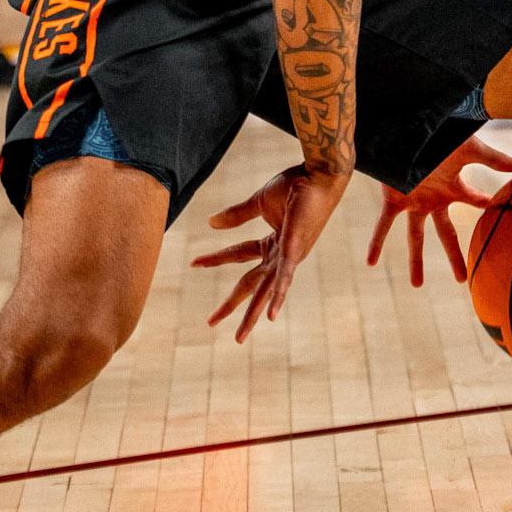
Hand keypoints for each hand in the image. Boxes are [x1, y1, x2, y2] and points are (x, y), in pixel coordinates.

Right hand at [193, 163, 350, 340]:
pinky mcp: (295, 251)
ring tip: (239, 337)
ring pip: (265, 290)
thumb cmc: (296, 185)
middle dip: (231, 304)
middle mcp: (281, 255)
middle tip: (211, 323)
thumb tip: (211, 222)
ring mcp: (289, 256)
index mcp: (273, 243)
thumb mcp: (259, 202)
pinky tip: (269, 316)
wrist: (318, 173)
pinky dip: (276, 296)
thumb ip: (236, 215)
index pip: (238, 255)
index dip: (215, 259)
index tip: (193, 263)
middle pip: (250, 283)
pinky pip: (284, 277)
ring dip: (251, 314)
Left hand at [365, 134, 511, 286]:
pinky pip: (384, 224)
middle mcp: (434, 200)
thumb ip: (498, 161)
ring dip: (415, 260)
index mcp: (453, 188)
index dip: (487, 206)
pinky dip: (376, 242)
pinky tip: (370, 263)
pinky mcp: (395, 199)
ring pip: (415, 237)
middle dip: (454, 257)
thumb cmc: (443, 135)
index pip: (475, 201)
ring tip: (416, 286)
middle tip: (461, 280)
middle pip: (446, 235)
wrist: (412, 126)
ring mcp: (414, 201)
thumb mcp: (473, 150)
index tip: (499, 214)